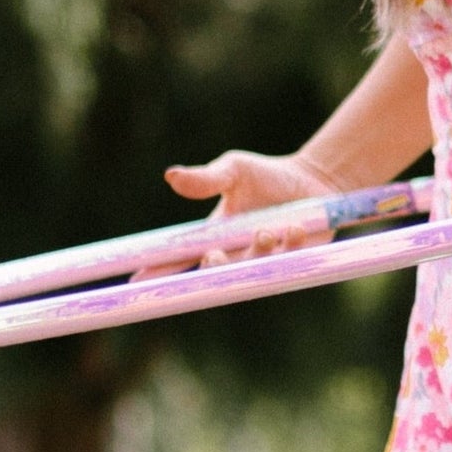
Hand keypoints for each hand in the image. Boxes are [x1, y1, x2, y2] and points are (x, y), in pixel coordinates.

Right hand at [138, 150, 344, 275]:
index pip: (180, 256)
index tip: (136, 280)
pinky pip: (287, 265)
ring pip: (252, 271)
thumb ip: (207, 178)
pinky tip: (296, 227)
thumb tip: (171, 176)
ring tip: (266, 232)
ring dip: (255, 254)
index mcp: (216, 235)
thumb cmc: (268, 177)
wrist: (315, 179)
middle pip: (214, 272)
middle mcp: (238, 253)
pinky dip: (290, 246)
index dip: (158, 270)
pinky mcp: (295, 262)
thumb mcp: (235, 171)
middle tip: (213, 254)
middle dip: (213, 268)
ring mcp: (265, 260)